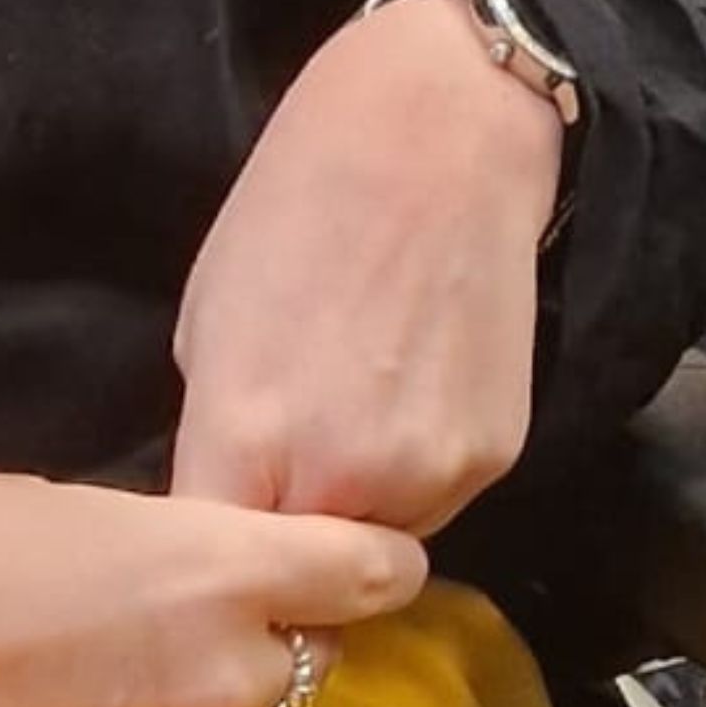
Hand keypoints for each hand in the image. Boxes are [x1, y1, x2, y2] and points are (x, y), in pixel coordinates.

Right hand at [0, 469, 419, 706]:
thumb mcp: (75, 510)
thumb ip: (172, 549)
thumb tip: (200, 569)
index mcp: (218, 568)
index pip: (372, 574)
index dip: (373, 562)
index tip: (365, 557)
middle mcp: (220, 674)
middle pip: (308, 658)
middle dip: (274, 634)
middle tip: (203, 606)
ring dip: (208, 701)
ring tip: (114, 662)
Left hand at [169, 0, 565, 532]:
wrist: (441, 133)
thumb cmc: (301, 201)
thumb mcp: (210, 317)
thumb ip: (217, 434)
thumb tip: (232, 502)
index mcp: (247, 440)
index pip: (215, 572)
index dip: (208, 569)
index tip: (209, 559)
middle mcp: (342, 478)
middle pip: (301, 573)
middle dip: (285, 546)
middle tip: (285, 481)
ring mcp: (431, 473)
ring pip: (377, 542)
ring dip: (357, 508)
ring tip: (356, 412)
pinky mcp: (497, 455)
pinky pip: (438, 501)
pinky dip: (417, 472)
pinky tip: (412, 390)